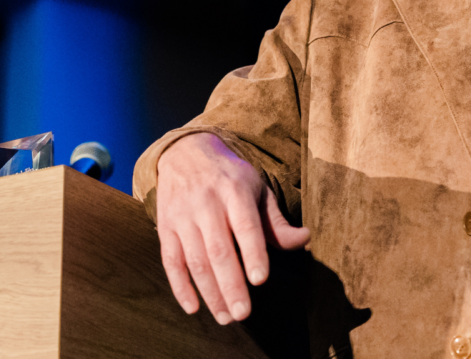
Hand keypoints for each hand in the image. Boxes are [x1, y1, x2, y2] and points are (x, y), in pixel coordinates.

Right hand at [155, 133, 309, 324]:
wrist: (185, 153)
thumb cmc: (230, 178)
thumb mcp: (257, 189)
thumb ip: (277, 221)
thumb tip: (305, 240)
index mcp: (234, 190)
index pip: (245, 225)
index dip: (252, 253)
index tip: (260, 280)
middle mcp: (206, 203)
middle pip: (218, 249)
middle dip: (230, 285)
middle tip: (243, 314)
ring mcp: (182, 216)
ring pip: (195, 260)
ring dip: (210, 292)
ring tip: (225, 317)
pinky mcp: (165, 227)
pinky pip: (170, 261)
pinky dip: (180, 287)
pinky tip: (193, 308)